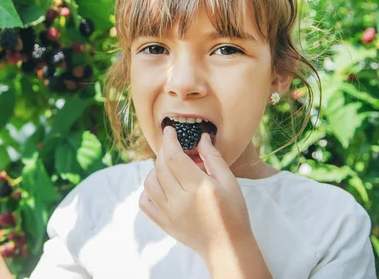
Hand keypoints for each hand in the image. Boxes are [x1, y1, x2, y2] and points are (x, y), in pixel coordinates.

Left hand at [139, 126, 251, 257]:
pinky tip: (160, 186)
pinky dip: (147, 190)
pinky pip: (145, 202)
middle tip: (171, 145)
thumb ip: (213, 158)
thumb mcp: (230, 183)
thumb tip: (201, 137)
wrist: (226, 247)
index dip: (169, 140)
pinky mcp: (163, 224)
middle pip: (160, 167)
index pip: (174, 157)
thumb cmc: (233, 213)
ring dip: (155, 170)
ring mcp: (169, 214)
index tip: (169, 130)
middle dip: (163, 151)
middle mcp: (180, 200)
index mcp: (199, 187)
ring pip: (149, 183)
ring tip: (167, 167)